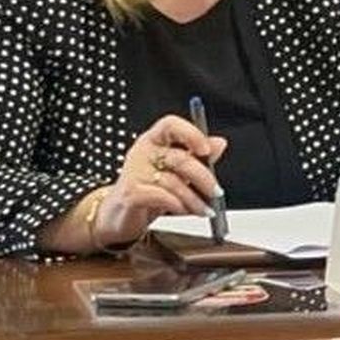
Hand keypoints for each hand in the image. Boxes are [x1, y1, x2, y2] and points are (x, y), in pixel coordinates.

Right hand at [92, 115, 227, 248]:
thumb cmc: (149, 188)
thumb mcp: (176, 171)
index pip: (171, 125)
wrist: (119, 215)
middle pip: (180, 158)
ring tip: (202, 209)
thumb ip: (197, 157)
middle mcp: (143, 152)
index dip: (191, 134)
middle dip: (204, 178)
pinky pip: (161, 196)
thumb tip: (220, 143)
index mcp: (154, 140)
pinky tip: (183, 210)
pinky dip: (178, 205)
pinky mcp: (131, 194)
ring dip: (194, 200)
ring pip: (174, 182)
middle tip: (216, 192)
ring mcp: (135, 172)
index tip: (206, 150)